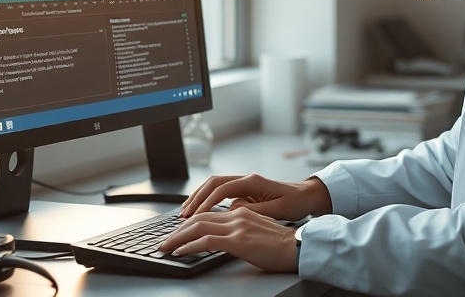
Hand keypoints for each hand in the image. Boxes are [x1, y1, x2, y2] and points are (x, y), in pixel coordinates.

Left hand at [158, 206, 297, 272]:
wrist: (299, 247)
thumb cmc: (282, 245)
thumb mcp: (258, 231)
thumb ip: (242, 229)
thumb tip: (227, 237)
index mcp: (242, 212)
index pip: (208, 214)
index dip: (190, 222)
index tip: (178, 232)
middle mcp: (237, 215)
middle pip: (199, 218)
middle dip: (178, 229)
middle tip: (165, 240)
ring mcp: (237, 227)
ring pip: (198, 227)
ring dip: (178, 237)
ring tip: (166, 246)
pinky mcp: (238, 241)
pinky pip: (206, 241)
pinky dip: (189, 246)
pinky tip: (180, 252)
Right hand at [180, 173, 331, 219]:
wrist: (308, 196)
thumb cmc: (297, 203)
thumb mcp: (279, 209)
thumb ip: (255, 209)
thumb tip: (232, 210)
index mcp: (253, 182)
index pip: (222, 190)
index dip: (206, 203)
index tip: (195, 216)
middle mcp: (246, 179)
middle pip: (213, 184)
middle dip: (196, 198)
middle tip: (183, 214)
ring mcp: (245, 183)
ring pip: (214, 186)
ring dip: (199, 197)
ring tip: (186, 212)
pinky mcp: (245, 190)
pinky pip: (221, 192)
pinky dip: (208, 199)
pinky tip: (201, 211)